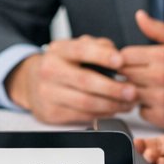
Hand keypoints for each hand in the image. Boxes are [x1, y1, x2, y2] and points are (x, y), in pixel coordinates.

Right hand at [5, 36, 135, 124]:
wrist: (31, 82)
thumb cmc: (62, 64)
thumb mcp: (76, 48)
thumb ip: (97, 47)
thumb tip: (116, 55)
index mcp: (58, 51)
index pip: (81, 51)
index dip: (102, 56)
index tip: (121, 61)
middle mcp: (49, 71)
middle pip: (85, 81)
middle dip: (113, 88)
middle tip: (132, 91)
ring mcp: (48, 94)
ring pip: (85, 103)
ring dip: (111, 105)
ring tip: (127, 104)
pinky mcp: (50, 113)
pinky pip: (81, 116)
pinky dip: (101, 115)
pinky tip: (112, 110)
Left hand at [120, 10, 163, 128]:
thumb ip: (158, 29)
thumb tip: (139, 15)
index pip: (124, 55)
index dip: (126, 57)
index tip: (134, 60)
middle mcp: (160, 77)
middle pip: (124, 74)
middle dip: (128, 73)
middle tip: (141, 73)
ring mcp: (160, 98)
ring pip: (128, 93)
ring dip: (134, 90)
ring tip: (148, 86)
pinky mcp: (161, 117)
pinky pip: (139, 110)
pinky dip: (145, 106)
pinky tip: (156, 100)